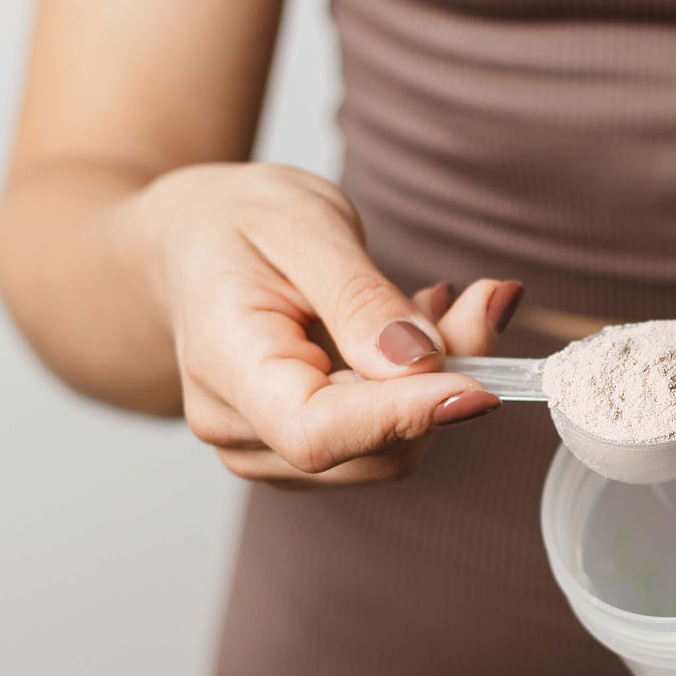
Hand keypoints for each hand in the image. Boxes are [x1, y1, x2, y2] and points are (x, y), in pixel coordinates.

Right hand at [123, 163, 522, 486]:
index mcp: (224, 365)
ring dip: (441, 384)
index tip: (481, 386)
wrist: (190, 242)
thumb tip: (421, 361)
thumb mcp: (300, 223)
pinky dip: (424, 393)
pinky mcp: (307, 453)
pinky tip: (416, 335)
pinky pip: (388, 443)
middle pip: (372, 449)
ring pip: (393, 452)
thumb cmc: (236, 223)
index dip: (405, 417)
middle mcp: (238, 429)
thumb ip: (360, 297)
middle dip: (446, 382)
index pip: (318, 432)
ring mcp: (268, 452)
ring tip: (437, 303)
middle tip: (485, 298)